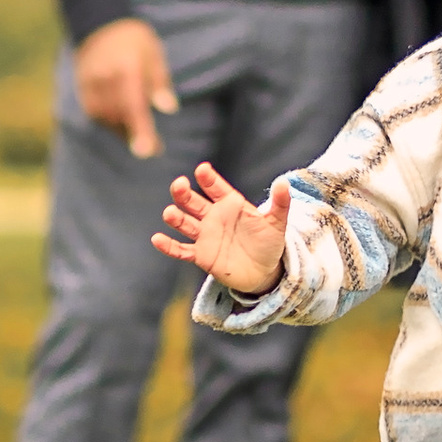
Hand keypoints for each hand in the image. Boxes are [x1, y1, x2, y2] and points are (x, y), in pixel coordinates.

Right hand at [75, 18, 178, 159]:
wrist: (100, 26)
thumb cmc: (134, 41)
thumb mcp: (153, 54)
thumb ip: (160, 83)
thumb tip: (170, 109)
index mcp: (126, 68)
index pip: (134, 105)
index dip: (141, 130)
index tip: (148, 151)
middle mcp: (105, 78)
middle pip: (121, 117)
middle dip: (138, 136)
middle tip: (155, 149)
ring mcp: (90, 86)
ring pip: (109, 119)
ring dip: (126, 131)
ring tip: (143, 136)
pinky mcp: (83, 92)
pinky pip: (98, 116)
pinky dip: (113, 122)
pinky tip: (125, 121)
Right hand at [151, 159, 290, 296]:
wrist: (263, 272)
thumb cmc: (269, 242)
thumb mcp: (277, 223)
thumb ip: (280, 203)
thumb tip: (284, 183)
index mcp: (230, 203)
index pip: (216, 187)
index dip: (208, 178)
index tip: (202, 169)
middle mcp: (214, 216)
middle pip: (194, 202)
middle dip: (184, 193)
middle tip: (179, 185)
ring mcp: (205, 235)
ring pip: (185, 223)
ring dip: (176, 217)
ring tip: (169, 213)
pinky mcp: (201, 255)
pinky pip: (182, 250)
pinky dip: (169, 246)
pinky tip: (157, 239)